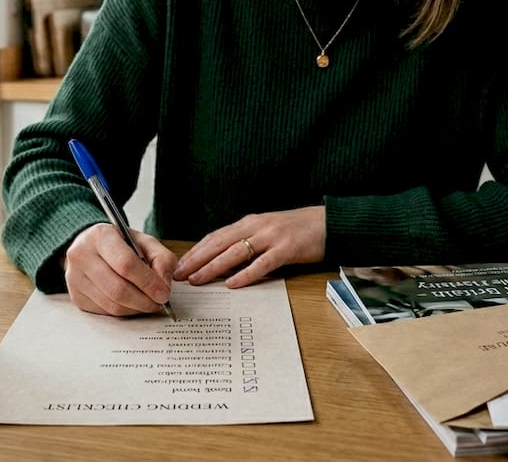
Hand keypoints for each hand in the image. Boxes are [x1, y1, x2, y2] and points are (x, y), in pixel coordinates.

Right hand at [63, 222, 176, 315]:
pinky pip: (104, 312)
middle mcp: (82, 256)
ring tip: (149, 303)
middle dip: (144, 300)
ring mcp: (75, 278)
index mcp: (100, 236)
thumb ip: (161, 259)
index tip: (163, 293)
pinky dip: (124, 311)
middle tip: (159, 303)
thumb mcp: (144, 242)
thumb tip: (164, 286)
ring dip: (136, 309)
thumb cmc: (120, 244)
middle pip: (117, 289)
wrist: (91, 246)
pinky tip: (132, 304)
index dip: (148, 282)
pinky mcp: (76, 296)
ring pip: (111, 304)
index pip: (126, 264)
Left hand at [172, 205, 325, 287]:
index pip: (215, 237)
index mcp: (249, 222)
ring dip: (213, 267)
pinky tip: (232, 284)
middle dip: (197, 259)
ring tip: (197, 280)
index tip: (179, 264)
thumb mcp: (267, 231)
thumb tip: (223, 261)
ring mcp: (271, 237)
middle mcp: (256, 227)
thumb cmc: (297, 230)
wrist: (328, 222)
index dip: (196, 251)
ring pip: (235, 252)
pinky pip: (262, 263)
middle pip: (219, 243)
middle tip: (179, 274)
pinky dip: (245, 274)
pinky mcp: (287, 249)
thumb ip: (247, 241)